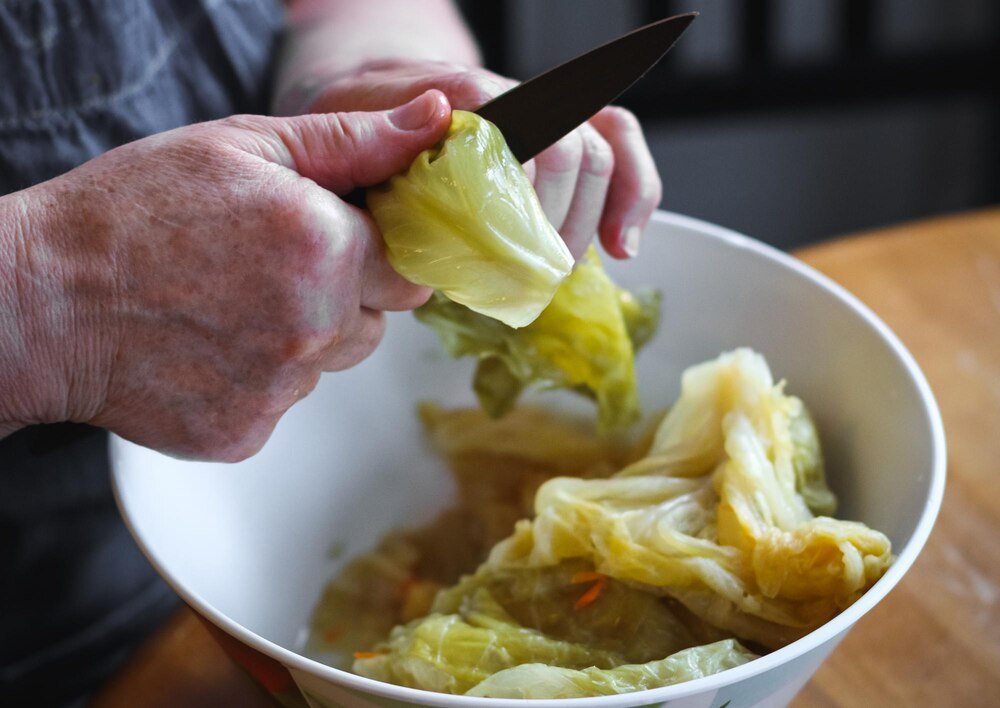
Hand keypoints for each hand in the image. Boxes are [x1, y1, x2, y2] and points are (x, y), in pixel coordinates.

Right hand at [3, 91, 451, 459]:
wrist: (39, 301)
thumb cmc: (132, 212)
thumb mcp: (245, 146)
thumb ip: (353, 142)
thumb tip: (435, 125)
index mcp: (325, 249)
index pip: (410, 269)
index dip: (376, 252)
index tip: (340, 240)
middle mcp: (313, 328)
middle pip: (375, 321)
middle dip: (342, 294)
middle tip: (268, 266)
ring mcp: (278, 391)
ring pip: (330, 364)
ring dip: (302, 337)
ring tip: (230, 303)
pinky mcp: (245, 434)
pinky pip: (283, 403)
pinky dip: (258, 378)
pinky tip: (208, 344)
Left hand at [287, 59, 662, 259]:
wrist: (367, 98)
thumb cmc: (353, 129)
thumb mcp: (340, 137)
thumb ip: (372, 137)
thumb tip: (435, 126)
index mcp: (462, 98)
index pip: (516, 137)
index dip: (521, 198)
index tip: (508, 246)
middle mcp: (512, 99)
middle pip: (569, 150)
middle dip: (555, 222)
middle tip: (526, 273)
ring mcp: (540, 117)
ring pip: (600, 151)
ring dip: (586, 220)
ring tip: (555, 269)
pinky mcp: (557, 140)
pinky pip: (618, 145)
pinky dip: (634, 194)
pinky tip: (620, 246)